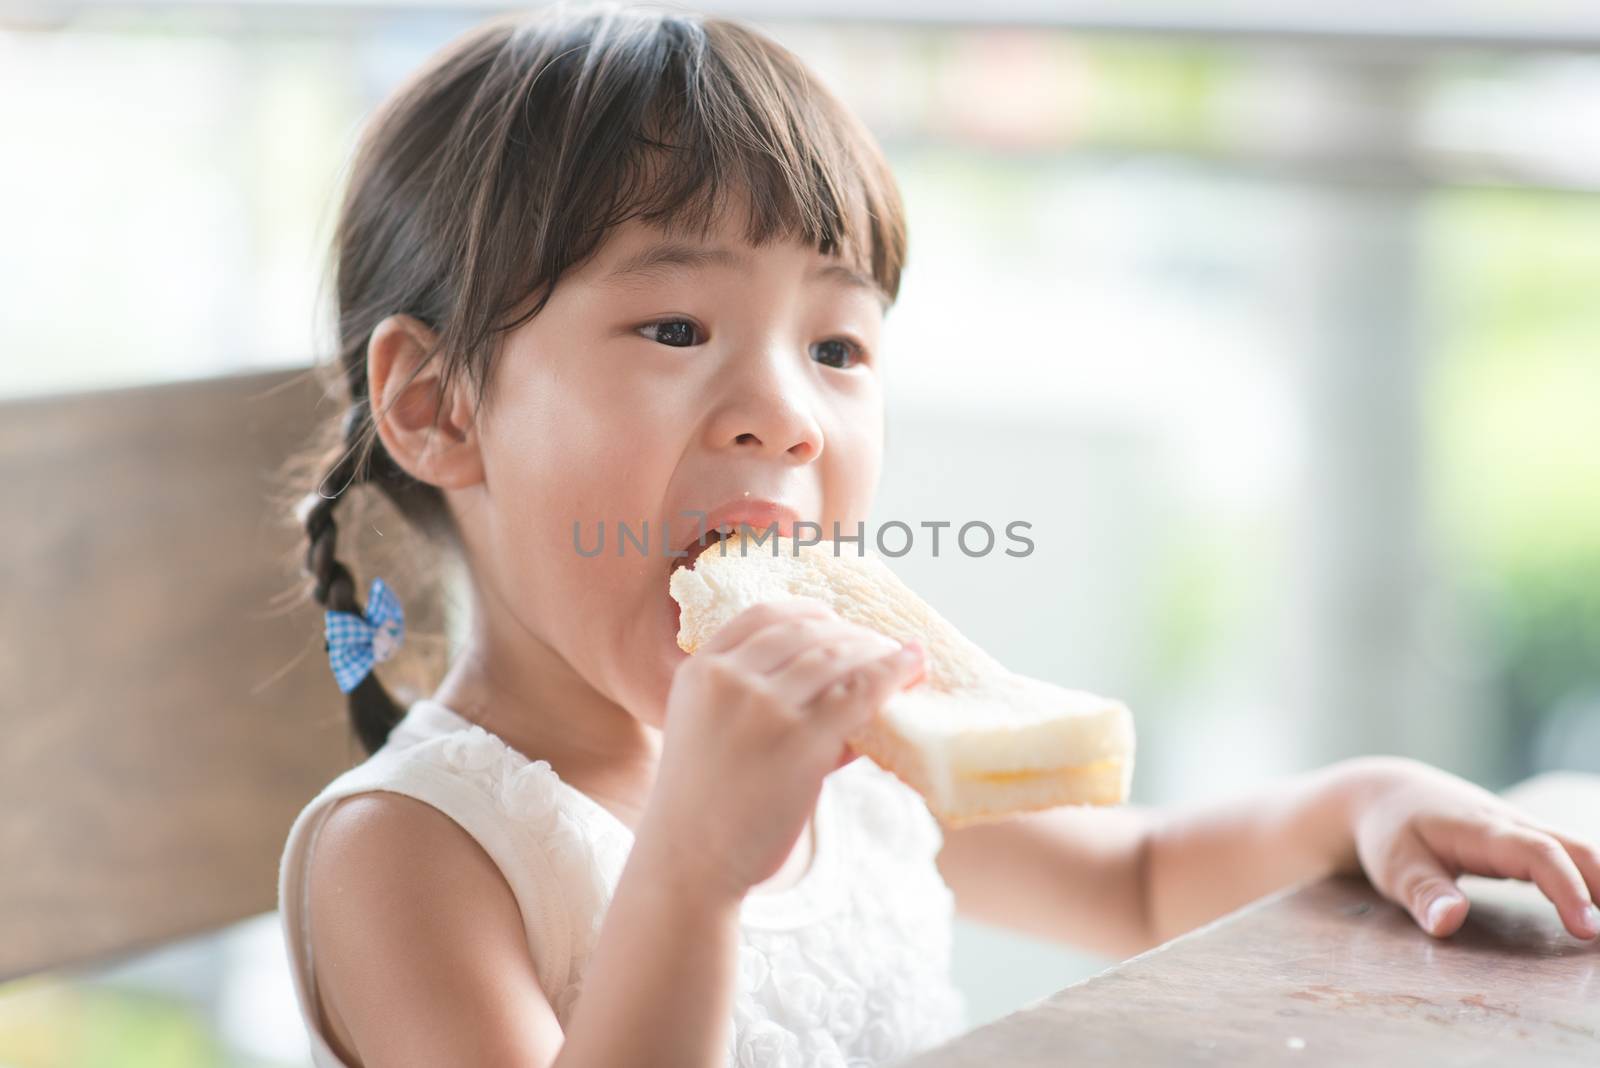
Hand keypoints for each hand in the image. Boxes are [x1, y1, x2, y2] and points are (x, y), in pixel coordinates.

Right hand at [639, 599, 925, 903]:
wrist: (687, 862)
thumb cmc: (702, 804)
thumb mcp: (706, 730)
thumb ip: (752, 699)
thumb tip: (830, 684)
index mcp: (700, 670)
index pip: (763, 615)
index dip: (807, 613)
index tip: (834, 620)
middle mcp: (729, 679)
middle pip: (805, 632)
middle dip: (850, 633)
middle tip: (879, 644)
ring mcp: (765, 708)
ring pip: (836, 657)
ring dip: (875, 652)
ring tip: (901, 658)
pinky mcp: (801, 743)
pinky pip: (859, 695)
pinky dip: (891, 676)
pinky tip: (911, 670)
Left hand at [1347, 757, 1599, 939]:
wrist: (1386, 794)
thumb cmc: (1389, 831)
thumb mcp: (1393, 864)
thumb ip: (1422, 892)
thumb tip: (1448, 922)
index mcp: (1482, 830)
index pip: (1539, 853)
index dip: (1568, 889)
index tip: (1586, 930)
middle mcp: (1511, 825)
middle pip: (1576, 848)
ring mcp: (1521, 830)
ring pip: (1577, 850)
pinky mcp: (1523, 842)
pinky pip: (1568, 857)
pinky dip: (1590, 881)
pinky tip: (1599, 912)